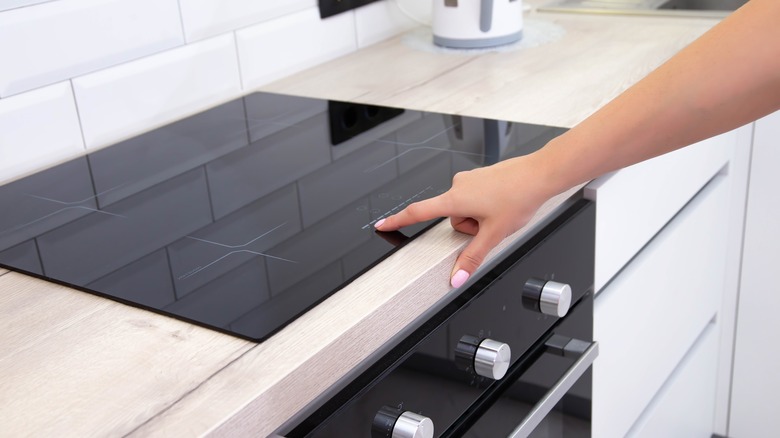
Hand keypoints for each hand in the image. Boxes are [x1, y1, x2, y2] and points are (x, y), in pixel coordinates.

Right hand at [374, 155, 553, 287]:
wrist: (539, 174)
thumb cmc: (519, 197)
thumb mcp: (494, 234)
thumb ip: (472, 257)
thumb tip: (457, 278)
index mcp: (455, 199)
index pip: (418, 213)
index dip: (397, 220)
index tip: (382, 224)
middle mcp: (458, 185)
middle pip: (452, 218)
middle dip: (469, 227)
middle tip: (491, 224)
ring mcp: (469, 179)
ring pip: (465, 209)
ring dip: (479, 217)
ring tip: (500, 212)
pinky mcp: (480, 177)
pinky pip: (476, 198)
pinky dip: (486, 206)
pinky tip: (503, 203)